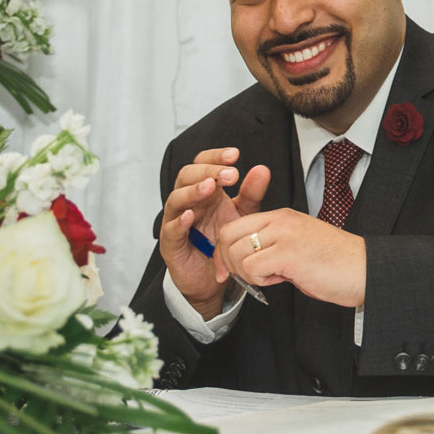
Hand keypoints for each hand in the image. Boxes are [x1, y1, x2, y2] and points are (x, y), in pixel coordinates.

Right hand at [158, 147, 270, 318]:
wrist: (213, 278)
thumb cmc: (222, 241)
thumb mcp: (242, 214)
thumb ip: (251, 193)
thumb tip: (262, 169)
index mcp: (204, 190)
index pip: (203, 164)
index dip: (215, 157)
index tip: (235, 155)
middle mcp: (187, 201)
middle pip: (187, 176)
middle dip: (208, 171)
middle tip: (229, 174)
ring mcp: (176, 221)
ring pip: (175, 199)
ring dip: (192, 191)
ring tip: (209, 187)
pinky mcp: (170, 243)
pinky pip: (170, 229)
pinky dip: (179, 222)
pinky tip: (190, 216)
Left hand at [216, 208, 366, 308]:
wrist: (364, 270)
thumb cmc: (336, 263)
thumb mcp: (298, 246)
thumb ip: (273, 248)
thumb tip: (249, 265)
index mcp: (281, 217)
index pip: (235, 225)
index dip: (225, 251)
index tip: (230, 271)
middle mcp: (280, 221)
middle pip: (228, 235)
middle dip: (228, 262)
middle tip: (246, 278)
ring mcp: (284, 235)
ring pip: (237, 253)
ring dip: (247, 273)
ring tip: (272, 277)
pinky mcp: (288, 254)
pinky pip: (253, 267)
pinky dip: (260, 280)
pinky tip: (281, 280)